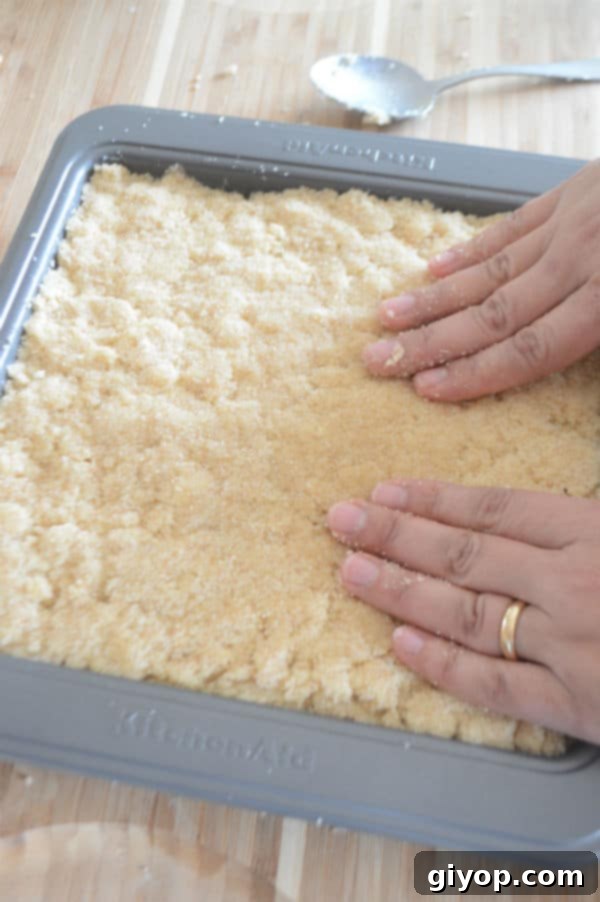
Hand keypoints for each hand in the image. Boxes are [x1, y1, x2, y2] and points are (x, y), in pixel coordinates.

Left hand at [327, 480, 599, 744]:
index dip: (433, 500)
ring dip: (402, 592)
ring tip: (352, 572)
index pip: (495, 510)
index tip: (384, 493)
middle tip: (342, 521)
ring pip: (466, 615)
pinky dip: (444, 664)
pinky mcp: (574, 705)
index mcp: (592, 535)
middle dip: (395, 535)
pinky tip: (400, 643)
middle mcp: (570, 586)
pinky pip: (495, 684)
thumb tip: (510, 520)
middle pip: (465, 556)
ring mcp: (569, 646)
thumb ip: (576, 528)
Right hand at [363, 159, 599, 400]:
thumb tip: (563, 364)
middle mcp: (578, 262)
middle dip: (429, 341)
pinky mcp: (572, 191)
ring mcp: (571, 223)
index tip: (426, 388)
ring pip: (491, 271)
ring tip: (389, 315)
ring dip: (435, 297)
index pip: (530, 349)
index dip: (475, 373)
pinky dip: (471, 249)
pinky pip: (513, 226)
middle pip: (493, 314)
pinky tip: (437, 266)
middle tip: (378, 358)